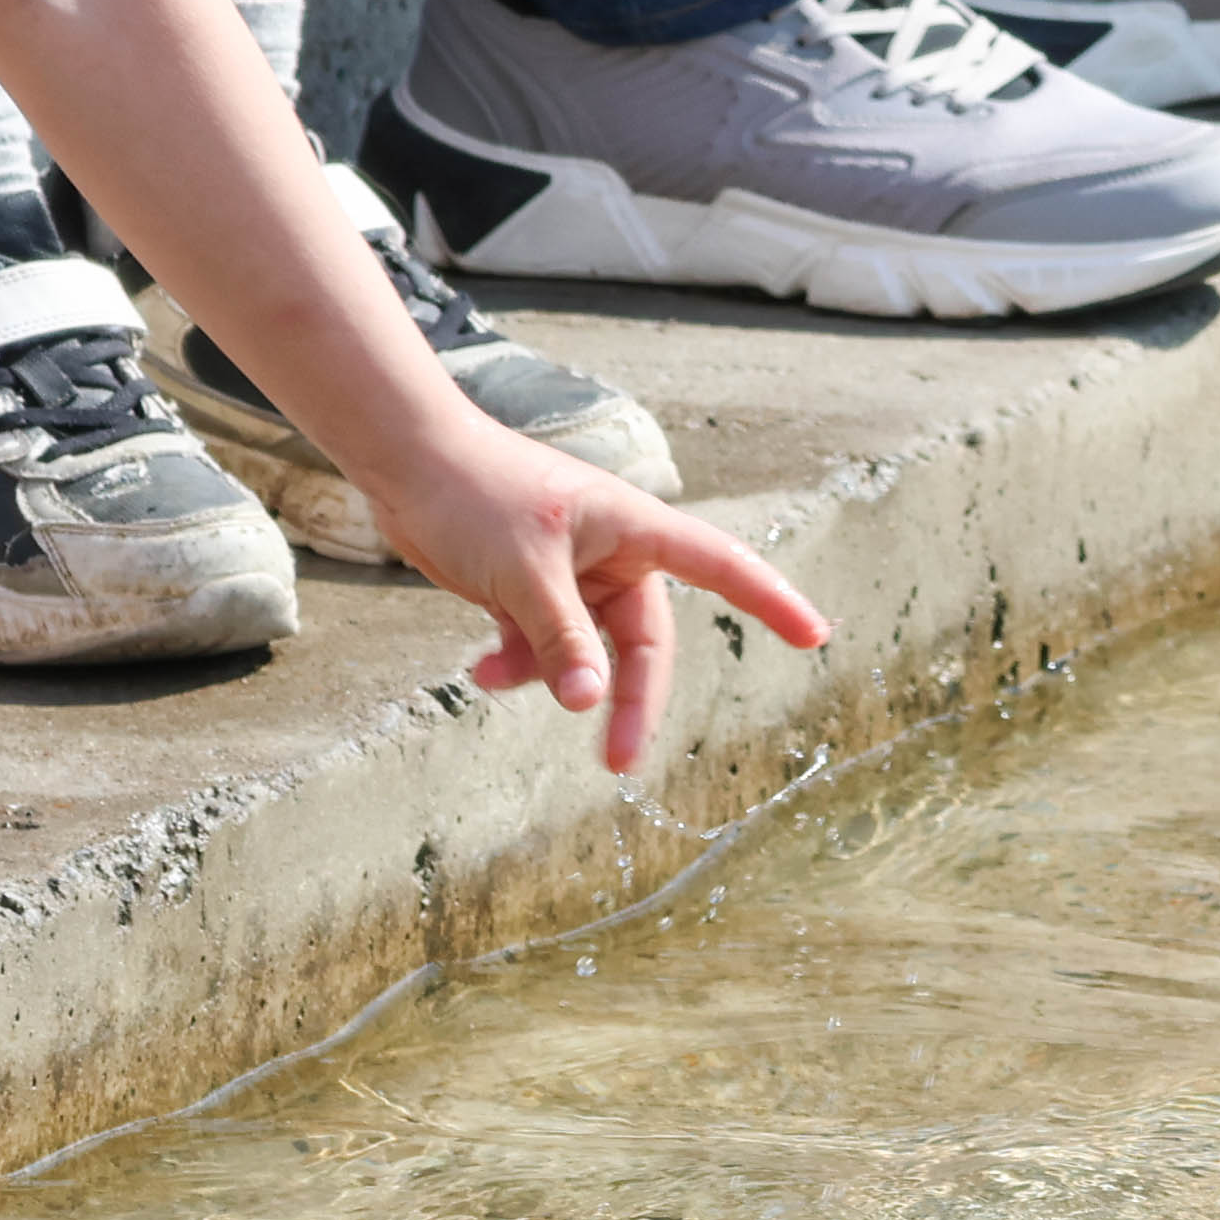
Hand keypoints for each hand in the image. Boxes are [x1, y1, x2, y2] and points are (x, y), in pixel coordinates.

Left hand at [363, 433, 827, 775]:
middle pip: (644, 641)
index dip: (771, 600)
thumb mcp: (525, 574)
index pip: (722, 565)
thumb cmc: (474, 492)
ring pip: (587, 650)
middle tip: (619, 761)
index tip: (815, 635)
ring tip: (494, 675)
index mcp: (634, 528)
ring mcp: (572, 573)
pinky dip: (518, 662)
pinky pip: (543, 644)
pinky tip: (479, 668)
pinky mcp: (530, 588)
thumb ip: (563, 641)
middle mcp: (613, 553)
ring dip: (550, 675)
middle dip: (629, 698)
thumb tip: (592, 703)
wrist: (405, 458)